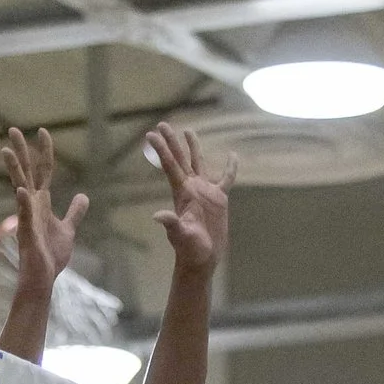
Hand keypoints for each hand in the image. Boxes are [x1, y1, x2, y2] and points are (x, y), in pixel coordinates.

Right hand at [3, 127, 86, 301]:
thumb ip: (75, 212)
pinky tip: (21, 190)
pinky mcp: (28, 234)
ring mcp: (28, 218)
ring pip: (20, 188)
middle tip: (12, 129)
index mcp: (41, 203)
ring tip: (6, 151)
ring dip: (14, 170)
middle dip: (21, 151)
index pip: (43, 171)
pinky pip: (25, 216)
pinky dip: (23, 204)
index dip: (44, 151)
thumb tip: (83, 196)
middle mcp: (32, 206)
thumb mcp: (68, 230)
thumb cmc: (51, 257)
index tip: (43, 131)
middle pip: (26, 173)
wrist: (43, 280)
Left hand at [146, 122, 232, 279]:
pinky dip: (230, 168)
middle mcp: (191, 188)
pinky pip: (226, 179)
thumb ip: (171, 224)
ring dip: (194, 148)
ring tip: (188, 131)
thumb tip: (157, 216)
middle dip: (172, 142)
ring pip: (199, 163)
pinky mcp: (219, 199)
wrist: (202, 259)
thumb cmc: (189, 250)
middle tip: (162, 123)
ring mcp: (205, 192)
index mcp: (182, 193)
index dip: (161, 149)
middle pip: (181, 159)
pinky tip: (232, 156)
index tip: (151, 134)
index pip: (170, 166)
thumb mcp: (180, 236)